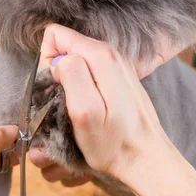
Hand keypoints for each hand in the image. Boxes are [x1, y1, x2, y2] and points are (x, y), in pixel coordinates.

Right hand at [38, 24, 175, 190]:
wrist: (147, 160)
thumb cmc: (114, 143)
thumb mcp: (85, 112)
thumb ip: (71, 76)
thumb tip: (59, 60)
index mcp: (101, 56)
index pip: (55, 36)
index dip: (47, 63)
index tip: (56, 91)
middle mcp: (112, 53)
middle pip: (66, 46)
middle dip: (57, 73)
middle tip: (67, 104)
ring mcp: (118, 65)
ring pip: (77, 59)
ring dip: (70, 83)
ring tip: (80, 109)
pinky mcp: (120, 78)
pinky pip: (89, 71)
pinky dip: (83, 88)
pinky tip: (92, 109)